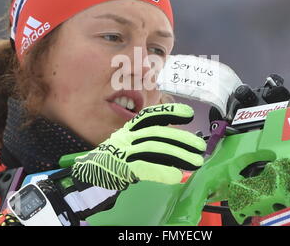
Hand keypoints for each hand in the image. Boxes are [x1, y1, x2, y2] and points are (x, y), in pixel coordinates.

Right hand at [71, 103, 206, 189]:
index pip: (151, 116)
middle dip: (182, 139)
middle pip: (158, 133)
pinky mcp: (122, 168)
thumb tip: (177, 144)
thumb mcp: (129, 143)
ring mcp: (124, 152)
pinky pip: (145, 168)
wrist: (88, 174)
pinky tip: (175, 175)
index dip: (170, 112)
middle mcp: (126, 137)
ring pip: (155, 150)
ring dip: (179, 156)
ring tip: (196, 162)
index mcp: (129, 128)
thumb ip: (149, 141)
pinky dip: (162, 171)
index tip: (189, 113)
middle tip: (200, 146)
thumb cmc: (113, 159)